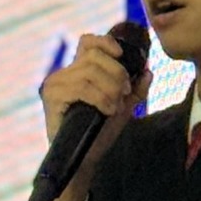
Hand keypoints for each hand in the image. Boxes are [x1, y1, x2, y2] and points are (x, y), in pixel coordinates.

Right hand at [41, 33, 151, 200]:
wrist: (85, 159)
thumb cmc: (100, 132)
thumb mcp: (123, 107)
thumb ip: (136, 89)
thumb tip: (148, 71)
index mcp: (78, 71)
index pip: (88, 42)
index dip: (105, 43)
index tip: (121, 55)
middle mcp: (64, 74)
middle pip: (94, 56)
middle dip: (117, 73)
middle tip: (125, 93)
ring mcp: (55, 85)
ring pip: (89, 72)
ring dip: (110, 88)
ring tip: (115, 105)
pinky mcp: (52, 98)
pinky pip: (81, 88)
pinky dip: (100, 98)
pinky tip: (108, 110)